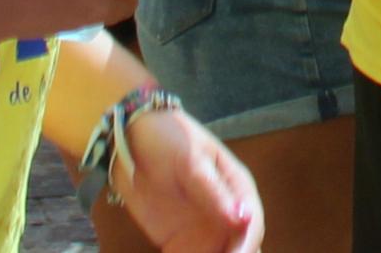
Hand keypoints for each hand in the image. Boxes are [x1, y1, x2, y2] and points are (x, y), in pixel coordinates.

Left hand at [109, 101, 260, 251]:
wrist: (129, 141)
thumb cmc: (169, 139)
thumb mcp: (192, 161)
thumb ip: (214, 192)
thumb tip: (244, 219)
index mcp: (237, 188)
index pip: (251, 223)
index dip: (246, 244)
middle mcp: (224, 214)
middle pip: (238, 247)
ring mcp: (202, 230)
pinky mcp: (178, 243)